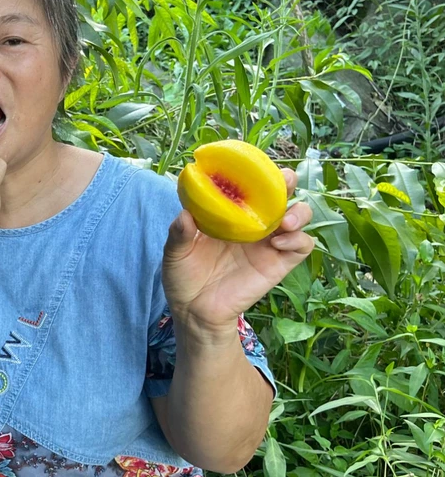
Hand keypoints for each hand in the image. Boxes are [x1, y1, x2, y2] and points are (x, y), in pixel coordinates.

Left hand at [162, 168, 313, 331]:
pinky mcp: (278, 263)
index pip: (249, 185)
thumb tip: (185, 214)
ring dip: (299, 212)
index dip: (255, 172)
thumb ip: (179, 233)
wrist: (193, 311)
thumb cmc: (183, 277)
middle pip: (280, 194)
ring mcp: (267, 243)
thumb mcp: (174, 253)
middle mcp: (252, 224)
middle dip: (286, 182)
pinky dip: (298, 240)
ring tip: (284, 220)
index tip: (251, 165)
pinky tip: (278, 243)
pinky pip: (302, 246)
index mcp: (229, 214)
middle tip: (283, 181)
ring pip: (299, 216)